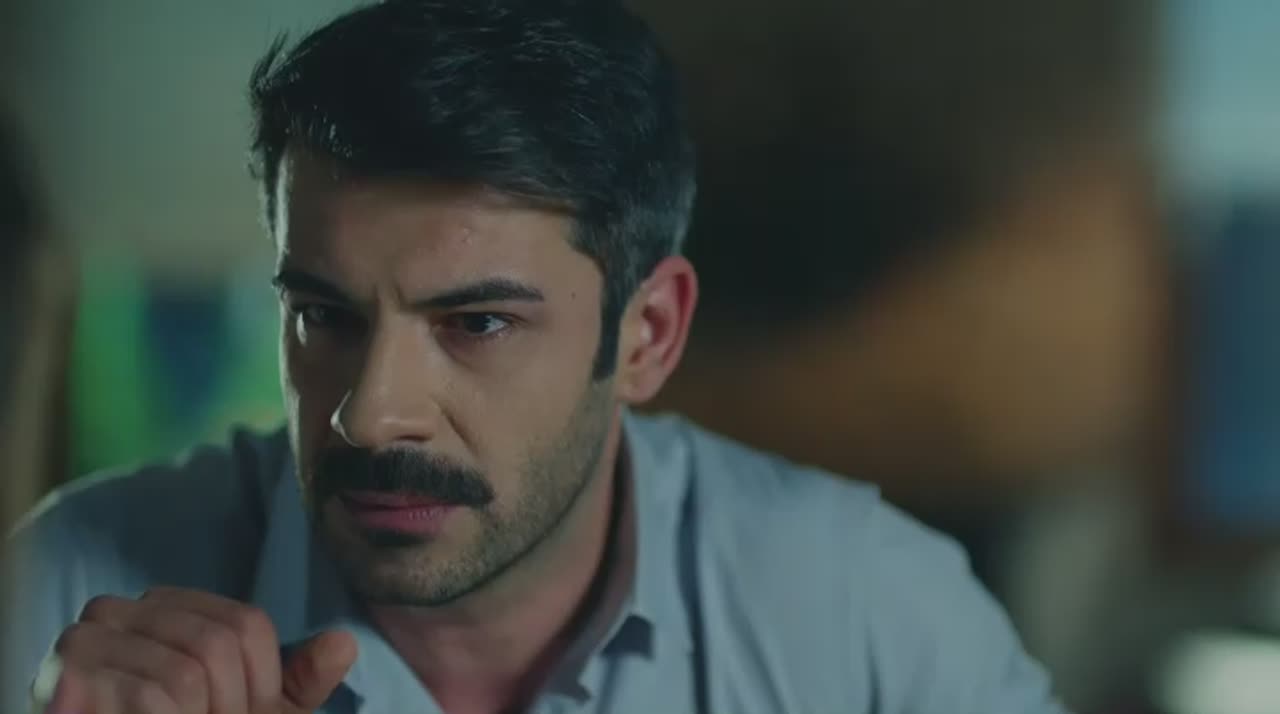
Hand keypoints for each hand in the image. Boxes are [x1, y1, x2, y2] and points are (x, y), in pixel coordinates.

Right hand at [33, 587, 357, 713]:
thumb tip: (344, 644)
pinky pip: (154, 694)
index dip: (258, 679)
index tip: (241, 709)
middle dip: (227, 702)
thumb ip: (296, 682)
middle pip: (219, 642)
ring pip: (188, 672)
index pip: (248, 624)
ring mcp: (87, 638)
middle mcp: (120, 609)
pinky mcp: (68, 675)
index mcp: (166, 606)